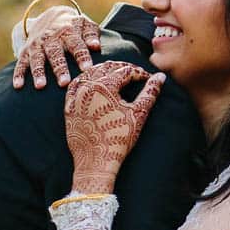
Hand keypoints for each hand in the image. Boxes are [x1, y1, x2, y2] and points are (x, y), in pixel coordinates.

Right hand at [14, 7, 102, 89]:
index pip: (76, 44)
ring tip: (40, 86)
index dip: (81, 56)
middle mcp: (50, 38)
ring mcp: (37, 45)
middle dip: (59, 68)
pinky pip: (21, 63)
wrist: (51, 15)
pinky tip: (18, 86)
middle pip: (55, 53)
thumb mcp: (84, 24)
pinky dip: (18, 74)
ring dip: (38, 72)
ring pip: (37, 59)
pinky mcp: (26, 51)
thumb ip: (91, 35)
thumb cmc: (74, 26)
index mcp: (67, 31)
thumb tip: (96, 46)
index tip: (87, 68)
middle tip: (65, 83)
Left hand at [64, 61, 164, 193]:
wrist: (96, 161)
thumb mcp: (138, 114)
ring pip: (90, 73)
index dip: (139, 73)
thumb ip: (150, 93)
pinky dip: (87, 81)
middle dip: (123, 69)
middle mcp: (87, 87)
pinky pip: (76, 86)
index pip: (125, 70)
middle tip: (135, 75)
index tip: (148, 79)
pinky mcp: (69, 106)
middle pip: (107, 67)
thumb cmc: (119, 138)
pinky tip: (96, 84)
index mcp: (104, 86)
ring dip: (105, 72)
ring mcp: (75, 96)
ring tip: (118, 78)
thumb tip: (161, 76)